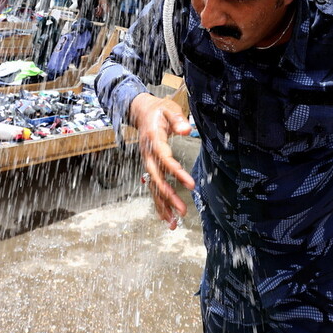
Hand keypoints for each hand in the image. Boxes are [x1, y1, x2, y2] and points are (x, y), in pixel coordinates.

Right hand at [130, 92, 193, 228]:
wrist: (141, 111)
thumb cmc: (159, 110)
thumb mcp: (169, 109)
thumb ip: (178, 119)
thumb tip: (187, 130)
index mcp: (153, 139)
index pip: (164, 159)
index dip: (177, 172)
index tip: (191, 185)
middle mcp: (147, 154)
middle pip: (156, 178)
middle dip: (168, 196)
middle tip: (182, 210)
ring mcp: (147, 161)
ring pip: (153, 187)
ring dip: (162, 205)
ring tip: (173, 223)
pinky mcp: (149, 166)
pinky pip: (153, 187)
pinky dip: (159, 202)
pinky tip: (166, 217)